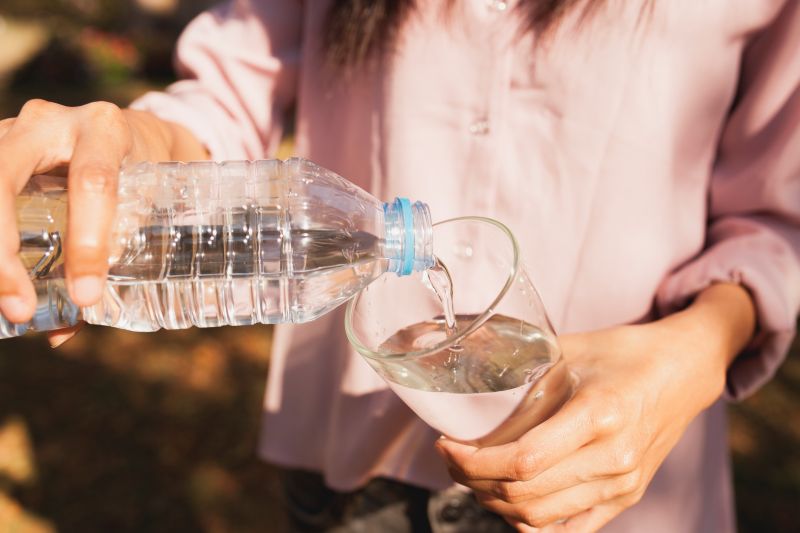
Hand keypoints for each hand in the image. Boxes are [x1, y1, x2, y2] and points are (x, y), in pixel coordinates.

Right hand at [0, 99, 202, 345]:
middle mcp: (51, 122)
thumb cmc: (140, 174)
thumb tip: (62, 332)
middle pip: (5, 175)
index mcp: (105, 130)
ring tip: (3, 299)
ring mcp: (11, 130)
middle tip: (19, 308)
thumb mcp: (142, 207)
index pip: (93, 183)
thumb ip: (109, 259)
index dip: (88, 242)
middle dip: (3, 248)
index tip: (86, 296)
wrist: (130, 133)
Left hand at [435, 284, 754, 531]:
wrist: (683, 370)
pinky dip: (531, 523)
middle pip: (525, 492)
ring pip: (540, 517)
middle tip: (452, 457)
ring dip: (495, 502)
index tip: (448, 444)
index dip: (474, 460)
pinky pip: (571, 530)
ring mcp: (622, 484)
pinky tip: (508, 502)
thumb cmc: (623, 354)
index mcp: (599, 415)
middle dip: (474, 480)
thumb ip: (520, 376)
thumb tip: (469, 398)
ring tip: (473, 476)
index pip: (523, 460)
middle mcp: (613, 458)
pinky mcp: (626, 497)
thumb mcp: (567, 351)